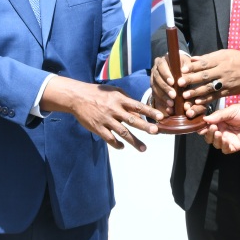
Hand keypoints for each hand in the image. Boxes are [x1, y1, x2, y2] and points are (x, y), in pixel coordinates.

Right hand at [41, 76, 164, 151]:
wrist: (78, 97)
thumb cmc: (99, 93)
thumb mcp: (114, 91)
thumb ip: (127, 100)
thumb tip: (140, 111)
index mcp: (120, 99)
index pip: (138, 106)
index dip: (150, 111)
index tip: (161, 117)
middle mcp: (114, 109)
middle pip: (132, 120)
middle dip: (145, 126)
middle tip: (156, 132)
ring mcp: (106, 120)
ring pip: (122, 132)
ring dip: (134, 141)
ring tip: (144, 148)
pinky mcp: (98, 128)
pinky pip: (109, 138)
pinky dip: (117, 144)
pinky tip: (122, 147)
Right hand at [150, 51, 192, 114]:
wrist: (179, 70)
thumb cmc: (183, 66)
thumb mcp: (186, 63)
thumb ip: (187, 67)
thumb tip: (184, 75)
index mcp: (161, 61)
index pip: (161, 66)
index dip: (166, 74)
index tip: (173, 82)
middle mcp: (155, 69)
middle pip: (158, 78)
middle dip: (165, 88)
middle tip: (173, 95)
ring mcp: (153, 79)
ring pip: (155, 88)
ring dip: (164, 96)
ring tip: (172, 103)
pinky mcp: (154, 88)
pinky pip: (155, 95)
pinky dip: (162, 101)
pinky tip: (169, 107)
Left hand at [178, 49, 239, 111]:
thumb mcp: (225, 53)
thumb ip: (208, 57)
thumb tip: (193, 59)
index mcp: (221, 59)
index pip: (204, 63)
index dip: (192, 67)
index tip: (182, 70)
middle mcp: (223, 70)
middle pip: (204, 75)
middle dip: (191, 79)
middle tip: (179, 83)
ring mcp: (226, 82)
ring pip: (209, 87)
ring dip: (196, 92)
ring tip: (185, 95)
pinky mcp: (229, 91)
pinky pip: (216, 96)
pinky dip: (206, 99)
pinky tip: (197, 102)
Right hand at [202, 102, 239, 152]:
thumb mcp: (231, 110)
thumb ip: (218, 115)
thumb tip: (204, 119)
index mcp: (221, 121)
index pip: (208, 126)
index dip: (203, 126)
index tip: (200, 125)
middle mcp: (223, 131)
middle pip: (210, 136)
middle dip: (208, 133)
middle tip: (212, 127)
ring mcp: (229, 139)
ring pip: (216, 144)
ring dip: (214, 139)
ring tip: (218, 132)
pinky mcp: (235, 146)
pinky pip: (225, 149)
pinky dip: (222, 145)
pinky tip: (224, 139)